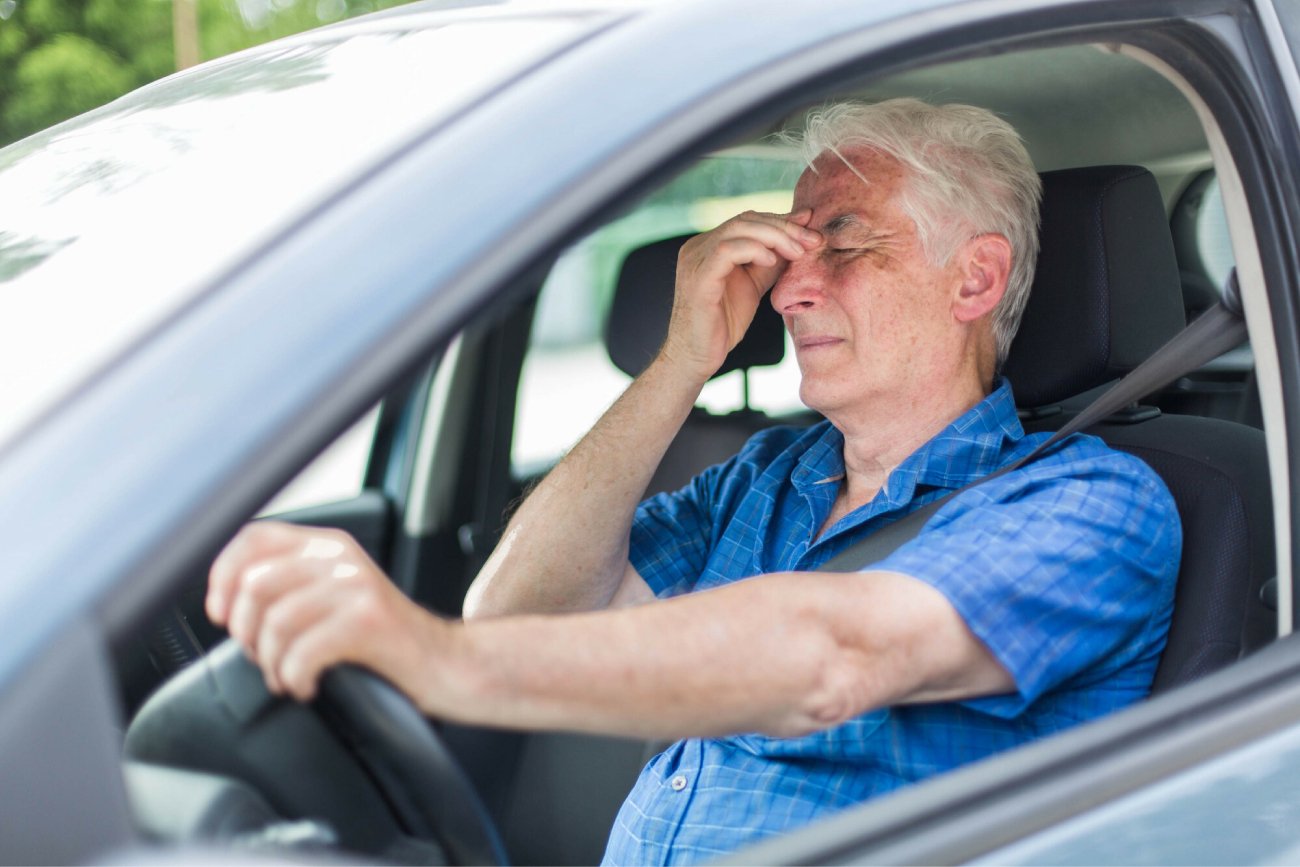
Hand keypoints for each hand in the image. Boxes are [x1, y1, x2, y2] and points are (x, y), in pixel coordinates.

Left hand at [206, 522, 444, 704]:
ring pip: (274, 622)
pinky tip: (306, 686)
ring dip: (270, 663)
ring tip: (287, 677)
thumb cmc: (385, 642)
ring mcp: (357, 586)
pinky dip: (294, 678)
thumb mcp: (336, 598)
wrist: (446, 664)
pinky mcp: (368, 621)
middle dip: (246, 634)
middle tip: (264, 658)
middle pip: (254, 585)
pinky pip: (302, 652)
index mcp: (329, 546)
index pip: (254, 538)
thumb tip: (226, 604)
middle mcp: (342, 558)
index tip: (221, 613)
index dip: (223, 575)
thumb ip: (292, 586)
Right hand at [660, 209, 820, 379]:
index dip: (782, 221)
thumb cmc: (723, 323)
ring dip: (775, 237)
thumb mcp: (754, 284)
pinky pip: (726, 251)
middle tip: (812, 240)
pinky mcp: (698, 277)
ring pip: (738, 229)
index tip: (812, 230)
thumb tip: (800, 238)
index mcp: (710, 245)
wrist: (697, 356)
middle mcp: (698, 246)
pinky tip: (771, 261)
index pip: (749, 220)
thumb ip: (771, 261)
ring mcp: (695, 260)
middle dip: (784, 227)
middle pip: (746, 220)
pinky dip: (753, 250)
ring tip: (798, 252)